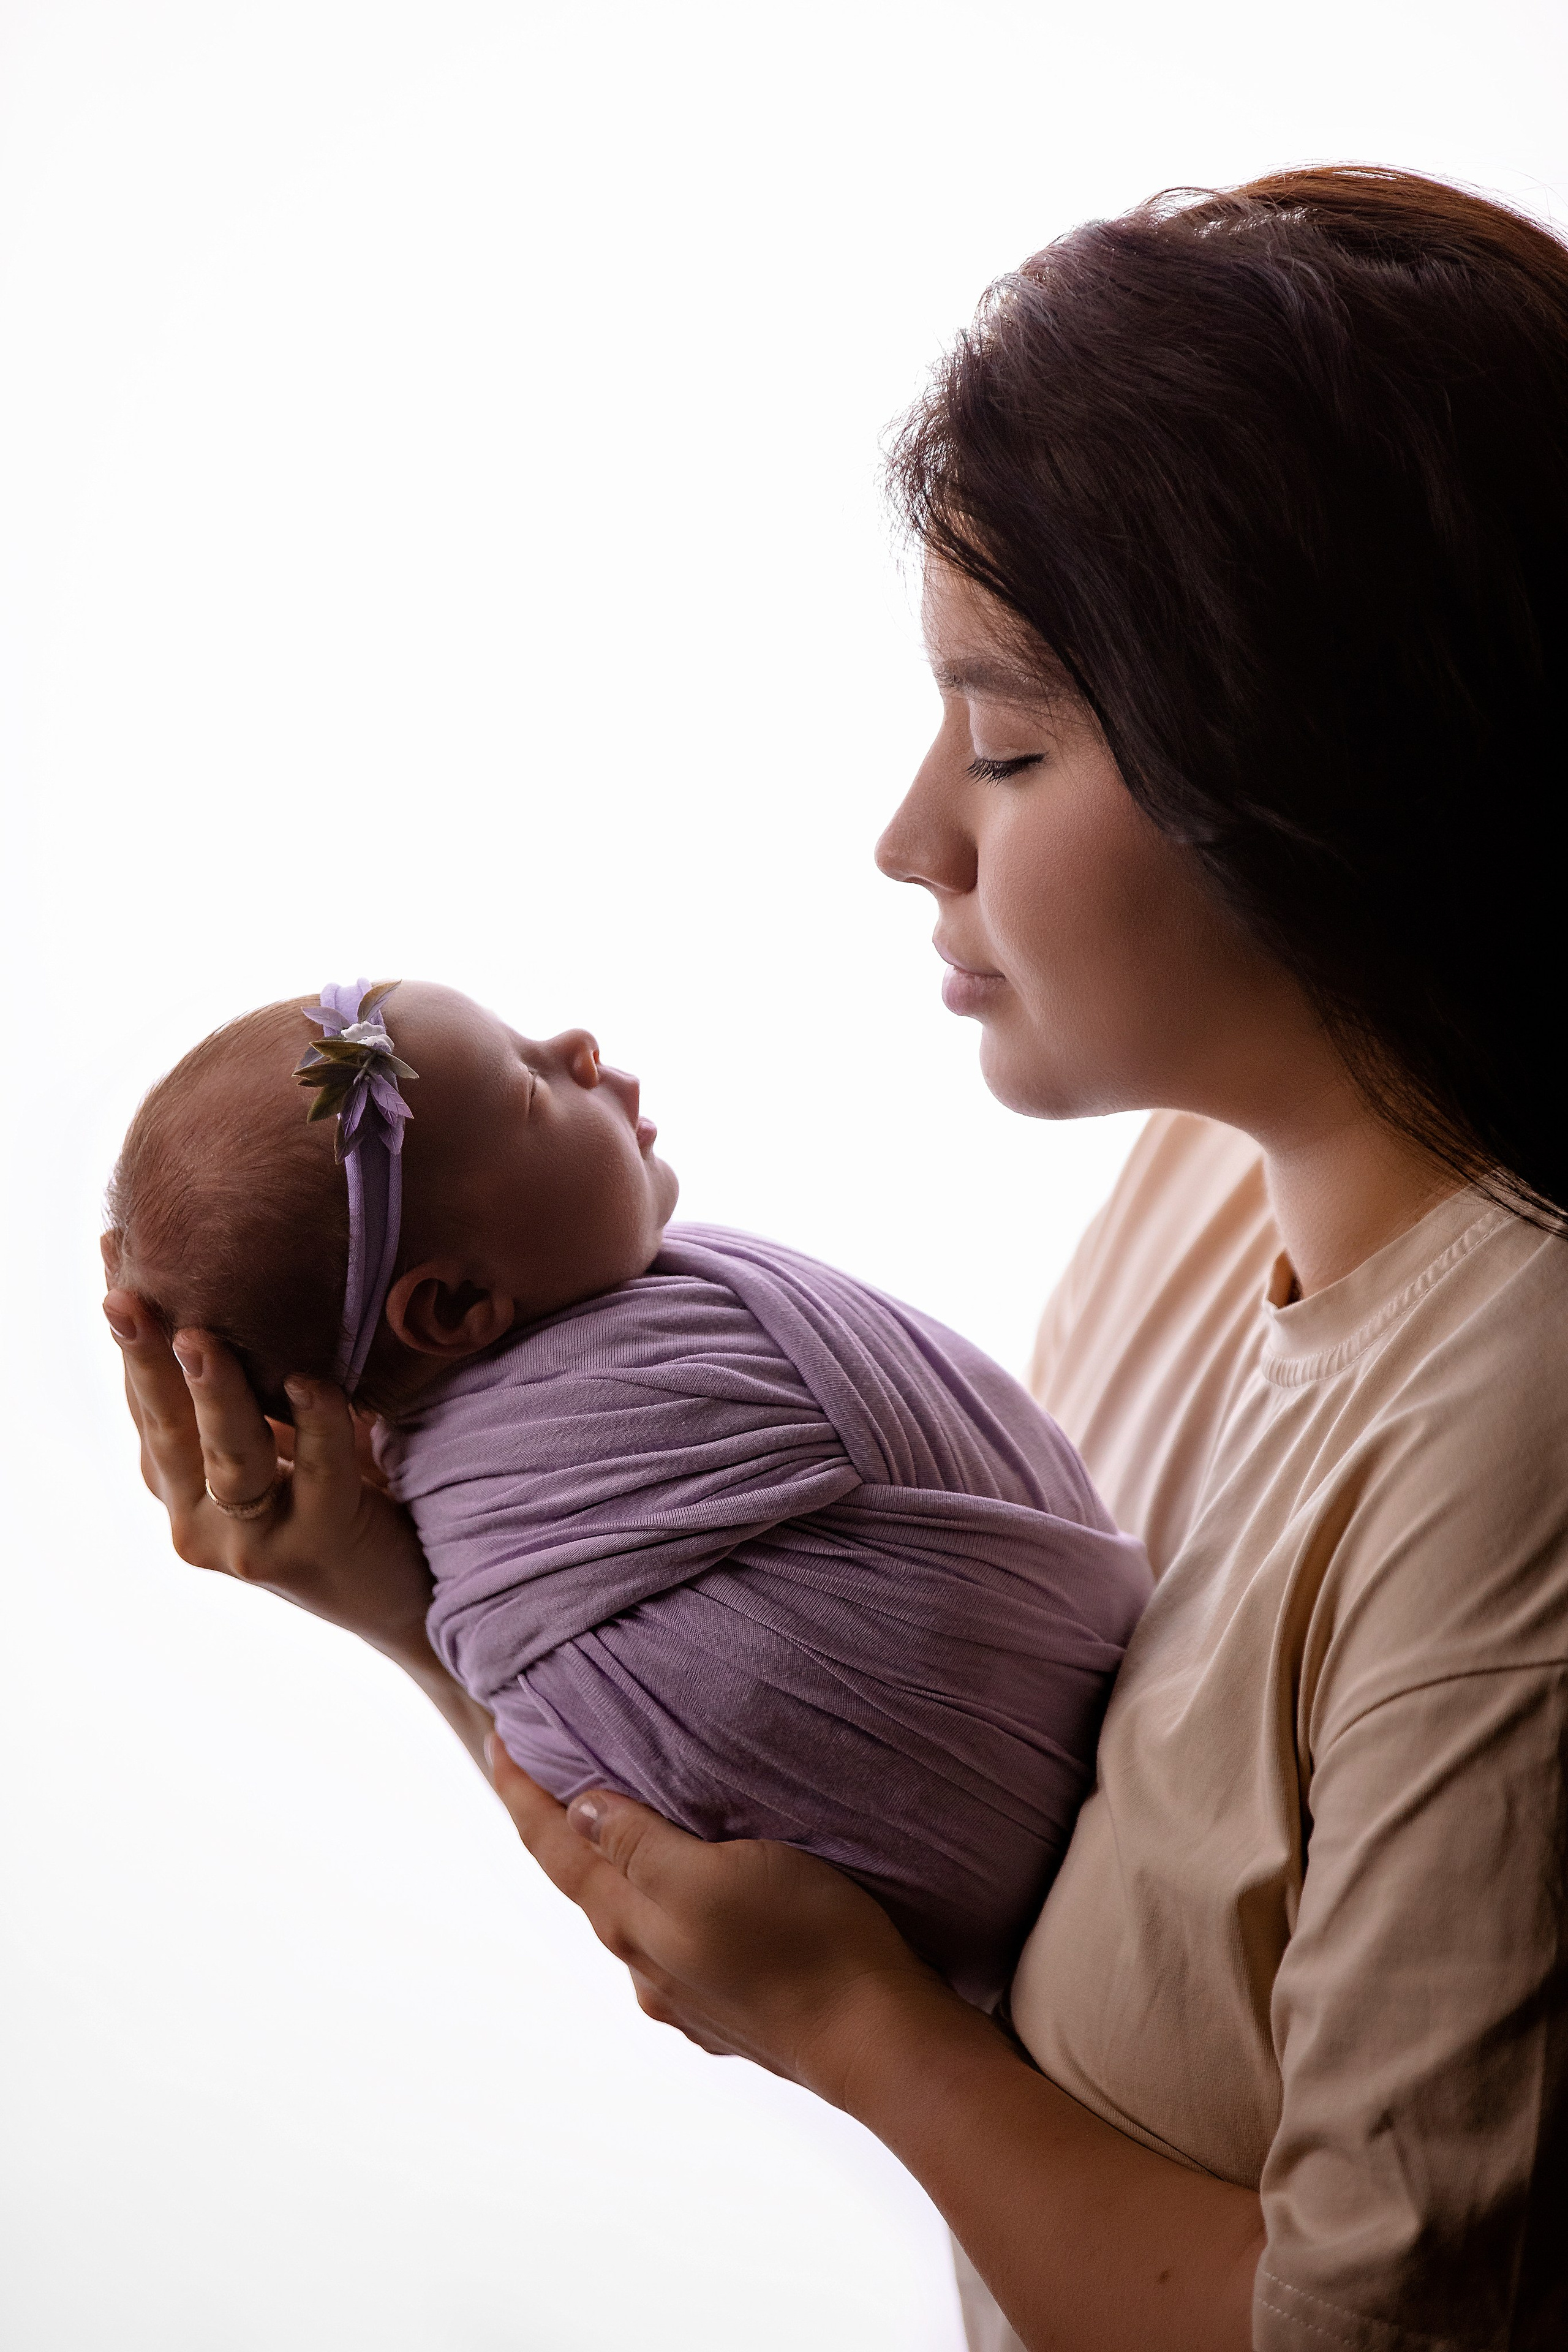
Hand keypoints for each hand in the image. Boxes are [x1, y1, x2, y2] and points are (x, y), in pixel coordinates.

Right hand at [103, 1288, 491, 1763]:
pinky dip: (316, 1427)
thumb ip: (257, 1389)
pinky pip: (315, 1477)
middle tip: (125, 1294)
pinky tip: (316, 1383)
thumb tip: (243, 1280)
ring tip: (199, 1336)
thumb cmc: (349, 1497)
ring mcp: (249, 1543)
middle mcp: (199, 1518)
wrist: (410, 1593)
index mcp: (183, 1483)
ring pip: (225, 1458)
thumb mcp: (287, 1437)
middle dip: (146, 1357)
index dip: (131, 1331)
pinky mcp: (310, 1551)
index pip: (146, 1398)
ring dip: (213, 1394)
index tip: (115, 1253)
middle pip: (166, 1427)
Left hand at [487, 1736, 954, 2107]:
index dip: (520, 1791)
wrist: (878, 2040)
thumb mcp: (710, 1873)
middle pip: (587, 1883)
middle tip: (550, 1773)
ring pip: (637, 1918)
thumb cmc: (802, 1940)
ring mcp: (690, 1996)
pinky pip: (683, 1948)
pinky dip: (672, 1909)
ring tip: (627, 1829)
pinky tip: (697, 1903)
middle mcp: (647, 1965)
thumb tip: (577, 1810)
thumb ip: (637, 1843)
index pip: (555, 1847)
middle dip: (563, 1828)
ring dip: (620, 1871)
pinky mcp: (736, 2013)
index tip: (495, 1738)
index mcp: (631, 1921)